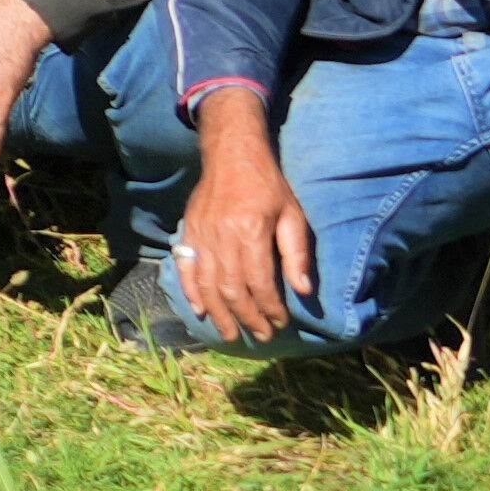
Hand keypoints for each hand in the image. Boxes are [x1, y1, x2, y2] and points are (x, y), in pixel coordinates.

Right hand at [178, 96, 317, 346]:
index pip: (259, 281)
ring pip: (207, 284)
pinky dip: (191, 291)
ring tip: (231, 334)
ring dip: (220, 313)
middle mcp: (222, 236)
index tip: (281, 322)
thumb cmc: (268, 185)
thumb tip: (303, 290)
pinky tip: (200, 310)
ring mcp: (201, 235)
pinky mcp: (188, 232)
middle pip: (232, 289)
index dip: (270, 307)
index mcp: (250, 231)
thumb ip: (296, 254)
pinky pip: (186, 267)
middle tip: (260, 335)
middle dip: (247, 317)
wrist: (232, 155)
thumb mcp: (292, 215)